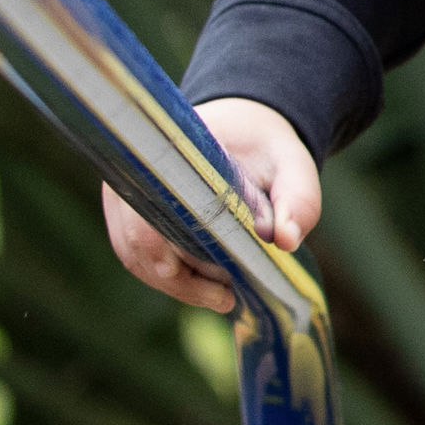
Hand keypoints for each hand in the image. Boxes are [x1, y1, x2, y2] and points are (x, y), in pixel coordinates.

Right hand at [101, 98, 314, 311]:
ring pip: (136, 257)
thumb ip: (298, 200)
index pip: (155, 224)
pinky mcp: (128, 211)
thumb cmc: (265, 147)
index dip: (179, 267)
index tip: (224, 291)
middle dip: (186, 282)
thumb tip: (285, 241)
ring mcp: (126, 194)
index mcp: (168, 157)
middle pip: (140, 247)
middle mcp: (135, 175)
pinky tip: (205, 282)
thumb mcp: (293, 167)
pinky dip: (170, 274)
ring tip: (221, 293)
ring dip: (177, 283)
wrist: (240, 127)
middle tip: (229, 297)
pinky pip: (138, 254)